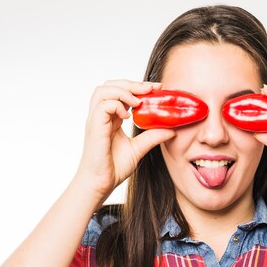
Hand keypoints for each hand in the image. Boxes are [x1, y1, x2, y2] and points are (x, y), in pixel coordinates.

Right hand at [74, 80, 175, 199]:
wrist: (101, 183)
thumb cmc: (113, 168)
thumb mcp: (139, 149)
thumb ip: (152, 137)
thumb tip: (172, 130)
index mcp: (110, 118)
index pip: (120, 92)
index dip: (137, 87)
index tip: (156, 88)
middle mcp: (101, 116)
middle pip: (110, 85)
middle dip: (132, 83)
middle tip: (151, 89)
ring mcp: (96, 120)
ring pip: (103, 90)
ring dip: (123, 91)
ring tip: (139, 101)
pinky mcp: (94, 127)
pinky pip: (103, 105)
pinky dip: (117, 105)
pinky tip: (128, 116)